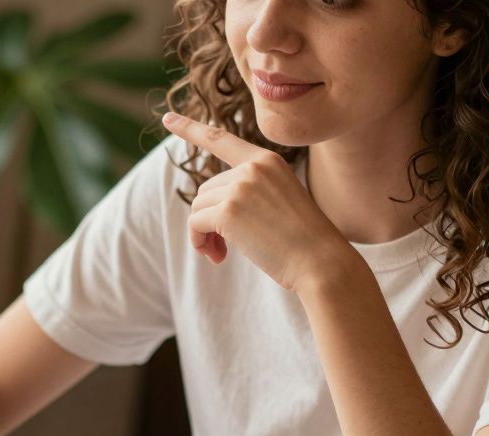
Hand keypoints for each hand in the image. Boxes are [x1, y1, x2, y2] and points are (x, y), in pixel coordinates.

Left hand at [161, 111, 354, 293]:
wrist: (321, 262)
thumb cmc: (303, 241)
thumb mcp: (280, 201)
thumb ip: (247, 192)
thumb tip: (203, 208)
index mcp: (268, 160)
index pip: (222, 139)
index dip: (190, 129)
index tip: (167, 119)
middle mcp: (253, 167)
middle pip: (206, 189)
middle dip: (210, 218)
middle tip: (224, 246)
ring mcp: (240, 186)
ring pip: (198, 206)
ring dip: (205, 233)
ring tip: (223, 253)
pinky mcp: (228, 210)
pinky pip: (195, 224)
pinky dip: (199, 242)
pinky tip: (218, 256)